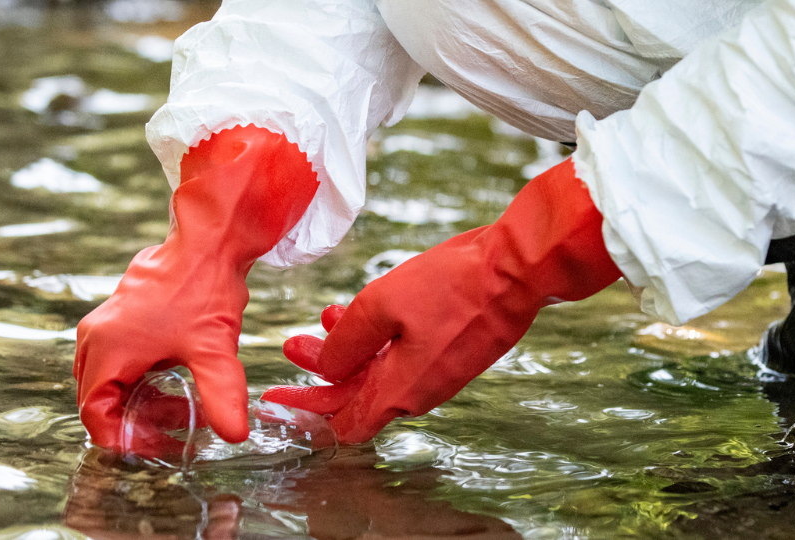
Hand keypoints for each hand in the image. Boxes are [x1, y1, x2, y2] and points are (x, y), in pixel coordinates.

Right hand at [75, 125, 318, 452]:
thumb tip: (234, 434)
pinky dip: (141, 379)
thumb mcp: (215, 349)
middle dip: (134, 421)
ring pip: (109, 380)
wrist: (207, 241)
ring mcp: (105, 325)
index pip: (94, 414)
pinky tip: (175, 383)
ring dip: (139, 400)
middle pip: (99, 399)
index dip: (122, 438)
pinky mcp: (120, 318)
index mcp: (106, 349)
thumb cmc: (204, 289)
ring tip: (181, 410)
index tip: (155, 447)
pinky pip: (118, 361)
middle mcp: (96, 338)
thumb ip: (222, 395)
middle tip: (173, 432)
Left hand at [263, 159, 620, 442]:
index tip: (277, 397)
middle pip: (357, 397)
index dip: (305, 411)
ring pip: (380, 372)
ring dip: (349, 350)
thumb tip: (323, 370)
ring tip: (326, 317)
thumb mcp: (380, 307)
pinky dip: (377, 340)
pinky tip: (364, 309)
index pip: (343, 423)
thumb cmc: (452, 286)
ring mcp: (439, 372)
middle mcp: (420, 392)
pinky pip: (404, 357)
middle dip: (320, 371)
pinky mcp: (454, 351)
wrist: (517, 269)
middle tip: (293, 346)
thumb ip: (344, 344)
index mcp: (399, 391)